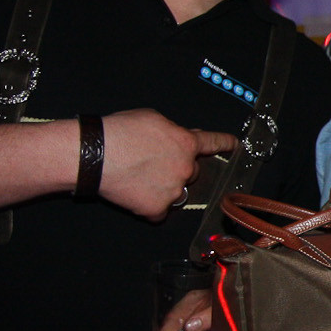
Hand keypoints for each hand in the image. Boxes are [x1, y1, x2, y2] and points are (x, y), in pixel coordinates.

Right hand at [98, 109, 235, 221]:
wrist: (95, 155)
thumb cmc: (119, 132)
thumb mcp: (152, 119)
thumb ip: (173, 131)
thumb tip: (181, 137)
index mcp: (186, 144)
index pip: (213, 143)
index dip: (225, 143)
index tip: (235, 145)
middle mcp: (186, 169)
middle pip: (191, 172)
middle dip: (177, 169)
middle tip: (152, 164)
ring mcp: (173, 191)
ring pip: (176, 192)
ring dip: (165, 187)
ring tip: (139, 178)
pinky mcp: (157, 209)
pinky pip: (159, 211)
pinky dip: (150, 206)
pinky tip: (134, 194)